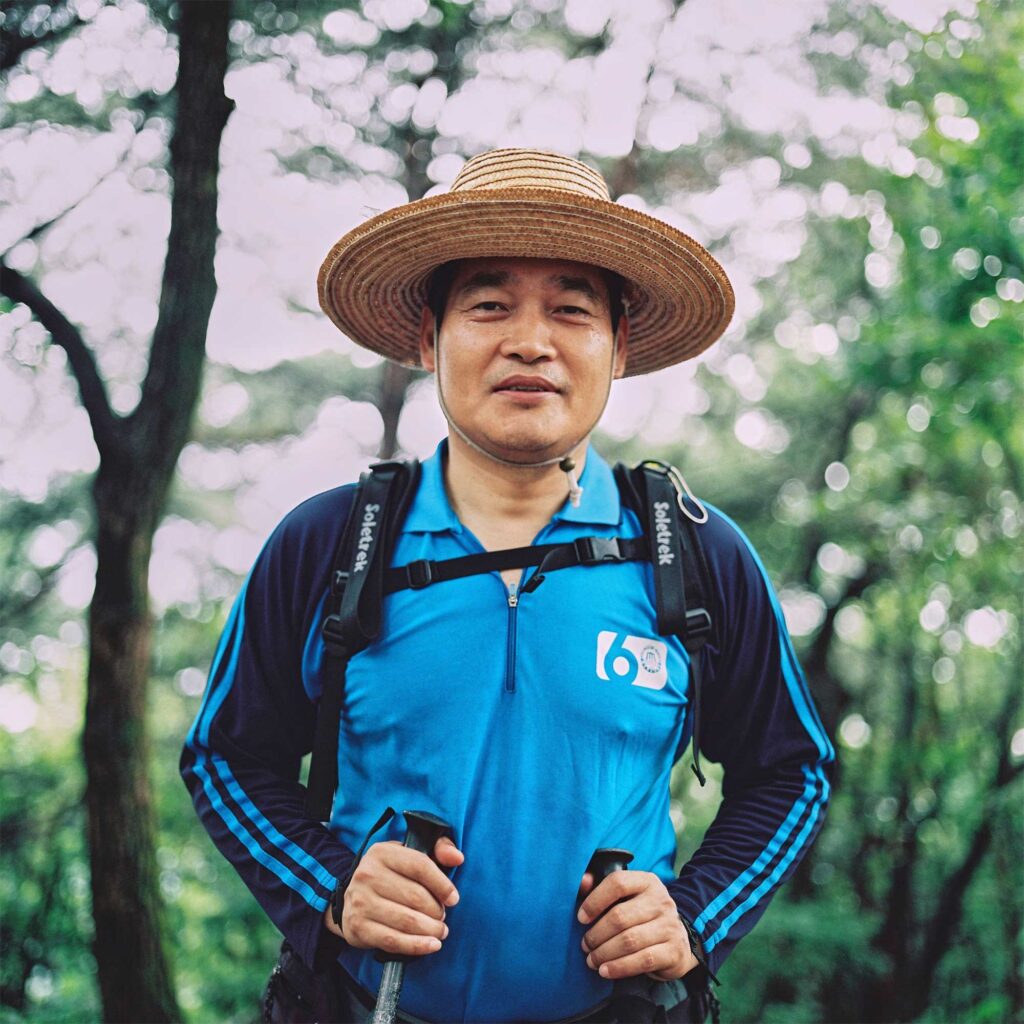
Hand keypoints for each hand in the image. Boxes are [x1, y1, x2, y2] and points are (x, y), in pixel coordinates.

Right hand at [323, 836, 463, 957]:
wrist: (353, 898)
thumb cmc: (392, 875)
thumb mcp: (411, 853)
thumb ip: (439, 849)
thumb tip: (457, 858)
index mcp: (382, 852)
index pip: (420, 866)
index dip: (442, 884)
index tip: (453, 898)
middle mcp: (368, 874)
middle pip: (416, 896)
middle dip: (436, 910)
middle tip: (442, 916)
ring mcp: (361, 902)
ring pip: (407, 921)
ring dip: (431, 929)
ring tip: (441, 931)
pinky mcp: (358, 927)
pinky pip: (393, 941)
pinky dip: (417, 946)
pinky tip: (432, 945)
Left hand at [576, 870, 696, 981]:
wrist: (677, 939)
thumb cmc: (642, 916)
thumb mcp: (627, 898)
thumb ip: (601, 888)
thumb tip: (582, 882)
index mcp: (647, 882)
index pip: (618, 883)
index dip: (595, 900)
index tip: (581, 917)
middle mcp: (661, 901)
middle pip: (620, 916)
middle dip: (596, 934)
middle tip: (585, 945)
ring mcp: (670, 926)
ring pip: (629, 940)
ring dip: (604, 953)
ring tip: (592, 960)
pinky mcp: (674, 951)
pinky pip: (642, 960)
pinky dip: (620, 968)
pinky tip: (605, 971)